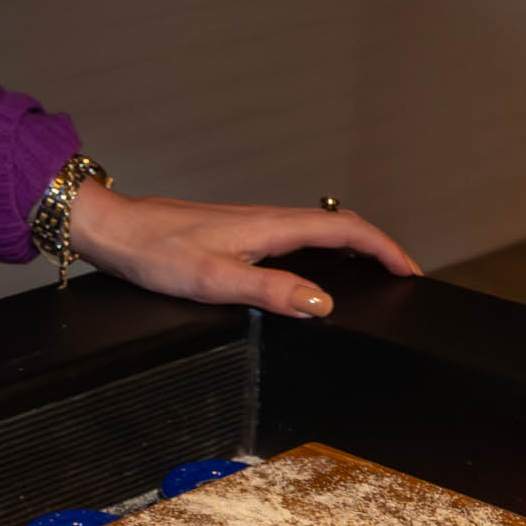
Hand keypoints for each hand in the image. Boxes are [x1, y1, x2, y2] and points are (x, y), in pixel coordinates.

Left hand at [64, 185, 420, 318]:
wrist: (114, 230)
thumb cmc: (155, 251)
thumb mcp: (215, 279)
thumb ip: (271, 292)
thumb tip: (322, 305)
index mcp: (271, 227)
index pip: (345, 231)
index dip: (384, 249)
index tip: (411, 270)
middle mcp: (267, 220)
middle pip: (338, 227)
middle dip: (376, 248)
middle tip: (400, 275)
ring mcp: (252, 226)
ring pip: (317, 232)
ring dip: (350, 249)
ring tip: (370, 273)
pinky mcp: (236, 234)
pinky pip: (294, 238)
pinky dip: (320, 252)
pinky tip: (311, 271)